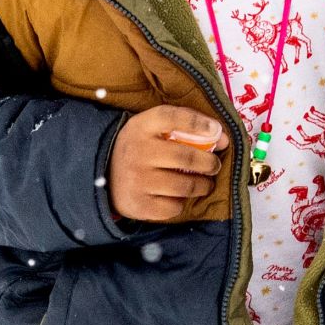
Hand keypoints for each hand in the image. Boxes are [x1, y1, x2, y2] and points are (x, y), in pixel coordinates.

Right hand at [107, 104, 224, 222]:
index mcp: (141, 127)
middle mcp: (137, 152)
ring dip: (202, 186)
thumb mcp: (152, 128)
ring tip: (204, 184)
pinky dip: (181, 203)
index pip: (171, 117)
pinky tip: (178, 196)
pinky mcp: (139, 205)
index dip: (199, 123)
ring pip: (185, 186)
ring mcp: (137, 180)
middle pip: (187, 157)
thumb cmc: (140, 148)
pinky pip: (173, 207)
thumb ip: (186, 124)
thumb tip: (222, 137)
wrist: (102, 174)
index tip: (217, 132)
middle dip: (210, 163)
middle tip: (214, 166)